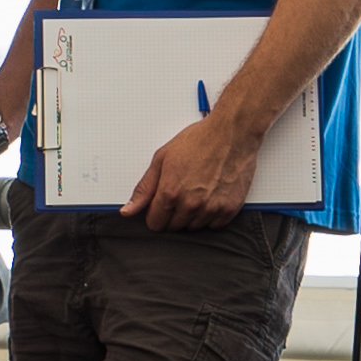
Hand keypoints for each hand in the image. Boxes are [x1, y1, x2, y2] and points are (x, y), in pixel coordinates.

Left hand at [124, 113, 261, 230]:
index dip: (156, 213)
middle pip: (174, 227)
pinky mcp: (229, 209)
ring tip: (198, 191)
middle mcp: (190, 205)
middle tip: (182, 191)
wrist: (232, 133)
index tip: (161, 203)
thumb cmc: (199, 140)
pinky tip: (212, 195)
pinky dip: (212, 215)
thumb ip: (144, 189)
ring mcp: (211, 208)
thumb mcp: (162, 159)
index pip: (155, 224)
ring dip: (193, 215)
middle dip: (173, 214)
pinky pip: (214, 225)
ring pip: (194, 227)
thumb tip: (128, 211)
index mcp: (170, 193)